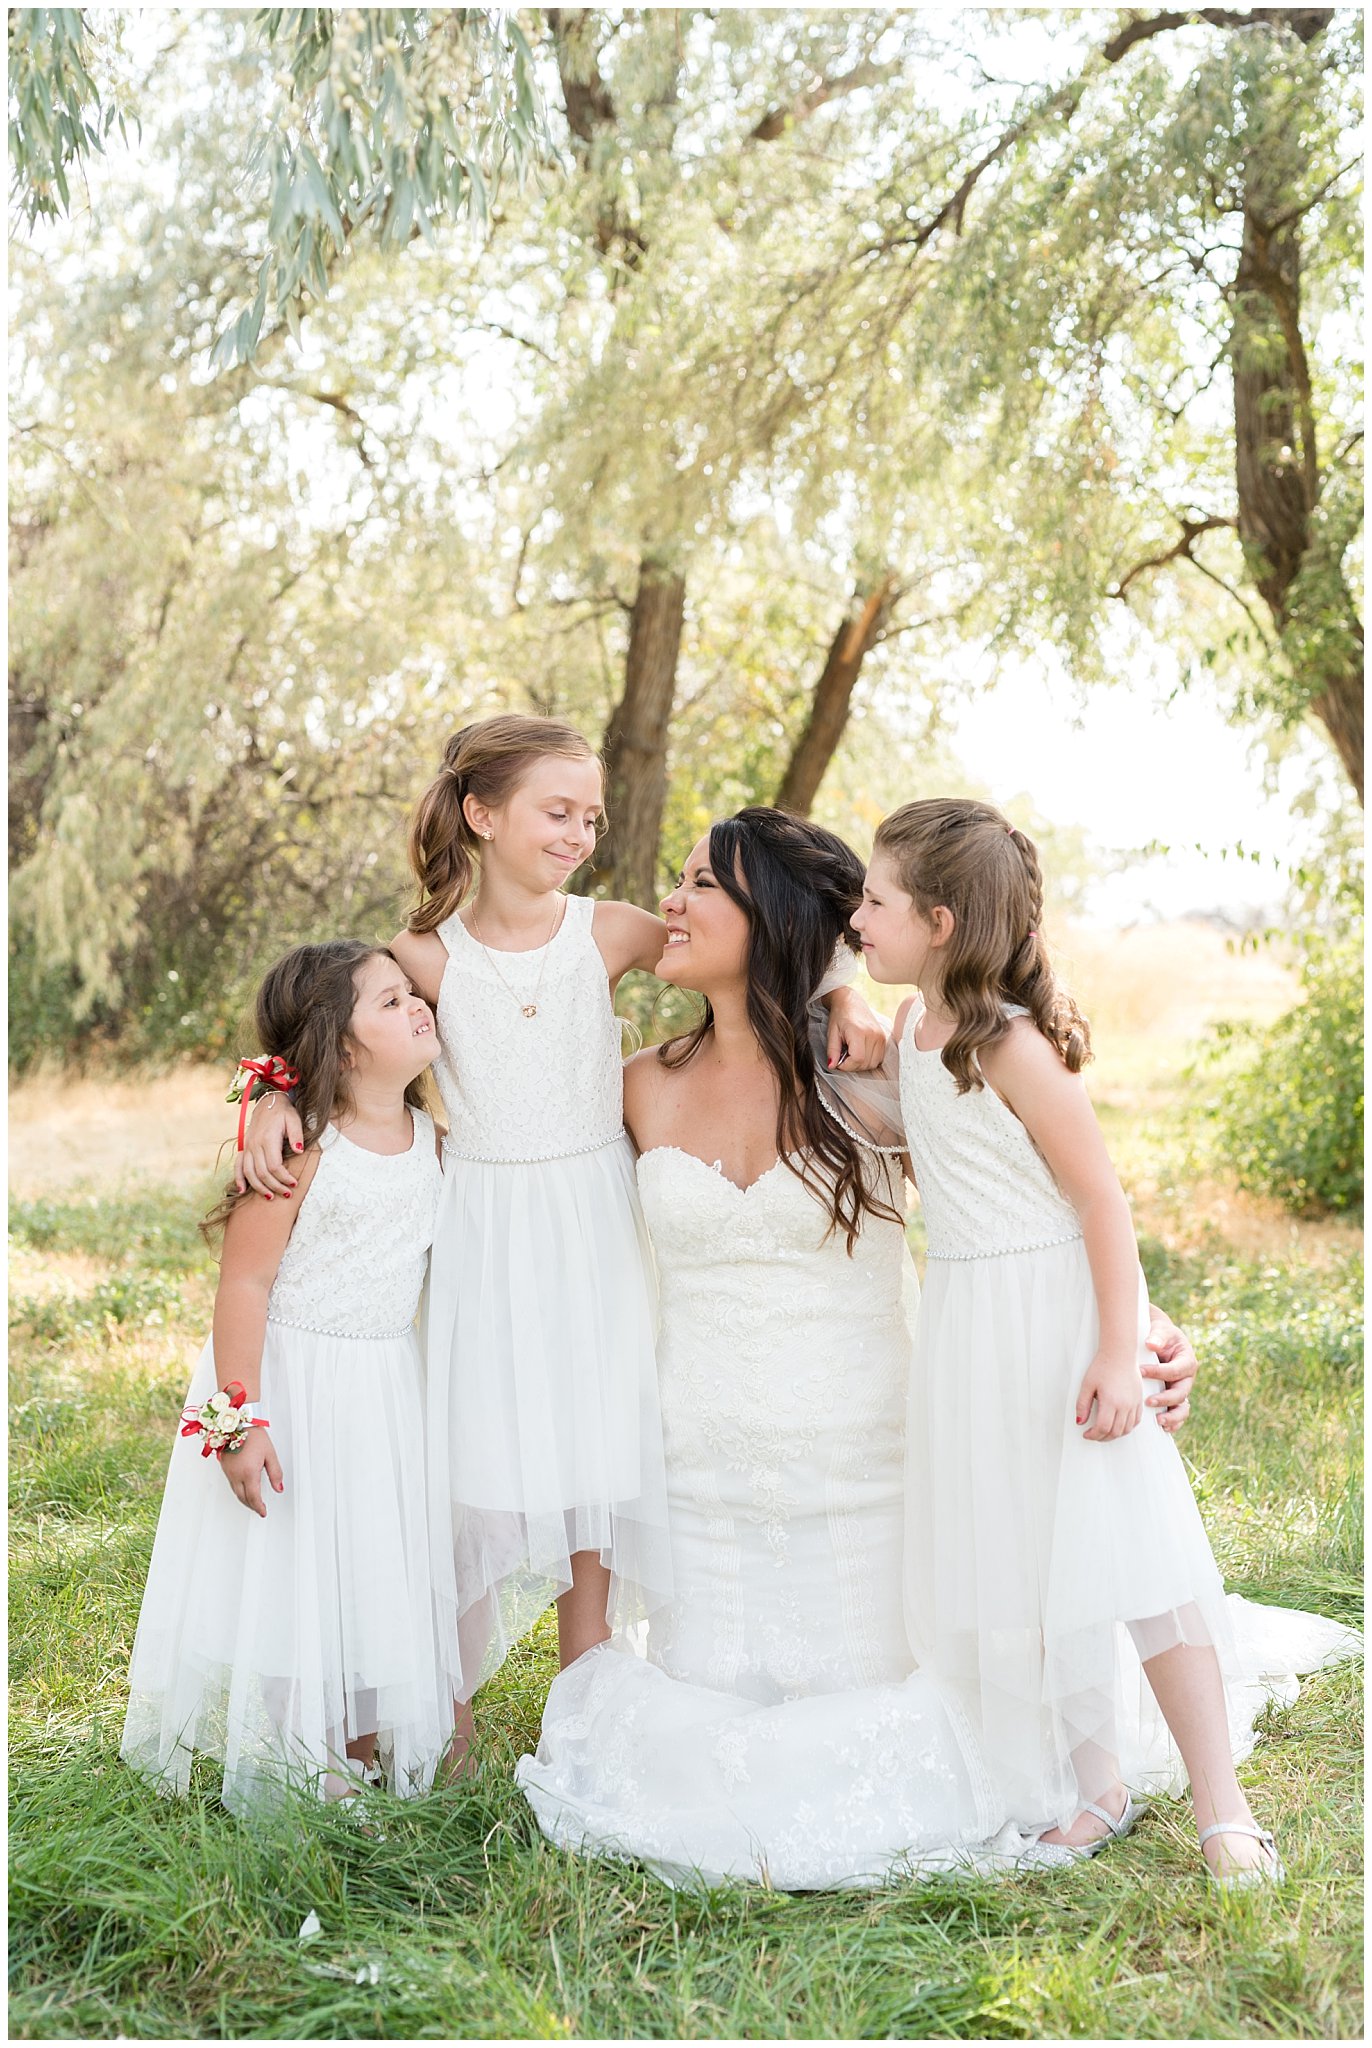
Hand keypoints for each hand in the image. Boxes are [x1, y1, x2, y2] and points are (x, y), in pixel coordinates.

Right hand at [220, 1429, 283, 1516]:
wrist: (236, 1424)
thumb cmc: (253, 1435)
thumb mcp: (270, 1454)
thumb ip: (275, 1473)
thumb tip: (279, 1488)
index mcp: (249, 1472)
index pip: (254, 1497)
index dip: (259, 1507)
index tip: (263, 1512)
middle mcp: (236, 1475)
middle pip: (243, 1498)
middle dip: (252, 1505)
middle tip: (260, 1509)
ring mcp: (229, 1472)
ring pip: (236, 1492)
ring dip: (244, 1500)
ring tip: (253, 1502)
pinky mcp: (225, 1468)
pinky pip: (231, 1485)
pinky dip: (238, 1491)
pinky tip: (244, 1490)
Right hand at [236, 1093, 304, 1196]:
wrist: (268, 1102)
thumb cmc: (283, 1112)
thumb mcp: (294, 1120)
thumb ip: (297, 1136)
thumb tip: (299, 1152)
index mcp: (267, 1139)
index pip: (274, 1166)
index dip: (284, 1178)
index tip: (295, 1184)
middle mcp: (254, 1145)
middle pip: (262, 1173)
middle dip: (275, 1186)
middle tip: (288, 1194)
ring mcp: (247, 1147)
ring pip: (249, 1173)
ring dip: (259, 1187)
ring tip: (271, 1197)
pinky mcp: (244, 1148)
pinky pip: (238, 1166)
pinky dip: (238, 1179)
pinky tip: (242, 1191)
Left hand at [825, 987, 890, 1073]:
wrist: (851, 1002)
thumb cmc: (840, 1016)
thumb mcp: (832, 1033)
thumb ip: (832, 1051)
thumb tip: (832, 1066)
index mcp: (859, 1032)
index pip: (857, 1059)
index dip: (846, 1066)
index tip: (838, 1061)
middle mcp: (873, 1034)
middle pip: (866, 1064)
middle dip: (852, 1066)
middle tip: (843, 1057)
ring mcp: (881, 1037)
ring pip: (873, 1063)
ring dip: (861, 1064)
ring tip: (851, 1054)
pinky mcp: (884, 1039)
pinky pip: (878, 1059)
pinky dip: (869, 1060)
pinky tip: (860, 1052)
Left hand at [1075, 1352, 1143, 1440]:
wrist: (1120, 1354)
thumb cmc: (1103, 1366)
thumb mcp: (1087, 1385)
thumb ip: (1082, 1405)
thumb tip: (1080, 1421)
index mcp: (1111, 1401)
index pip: (1103, 1428)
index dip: (1093, 1435)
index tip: (1086, 1434)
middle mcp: (1125, 1405)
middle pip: (1115, 1432)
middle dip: (1103, 1437)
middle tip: (1094, 1435)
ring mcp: (1134, 1404)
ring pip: (1127, 1429)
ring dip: (1115, 1434)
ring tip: (1104, 1432)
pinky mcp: (1139, 1400)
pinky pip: (1136, 1421)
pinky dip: (1127, 1428)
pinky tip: (1118, 1425)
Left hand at [1144, 1308, 1196, 1433]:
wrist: (1159, 1340)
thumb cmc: (1160, 1334)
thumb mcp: (1161, 1331)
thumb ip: (1158, 1336)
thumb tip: (1150, 1344)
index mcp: (1187, 1361)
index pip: (1175, 1370)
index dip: (1159, 1372)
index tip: (1141, 1371)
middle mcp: (1187, 1379)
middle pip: (1181, 1393)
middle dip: (1165, 1398)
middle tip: (1148, 1401)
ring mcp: (1181, 1390)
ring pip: (1182, 1408)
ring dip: (1172, 1416)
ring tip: (1158, 1421)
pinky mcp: (1174, 1399)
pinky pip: (1177, 1414)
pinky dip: (1173, 1423)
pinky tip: (1162, 1427)